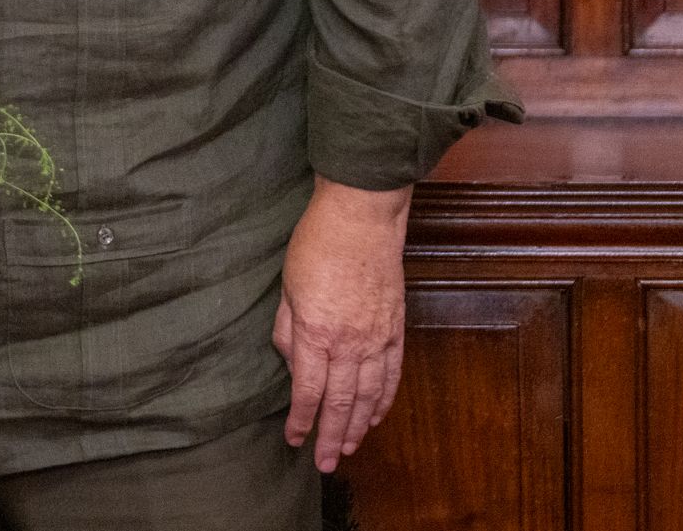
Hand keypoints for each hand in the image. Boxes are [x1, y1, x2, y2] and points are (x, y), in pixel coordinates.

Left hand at [275, 175, 411, 471]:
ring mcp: (377, 338)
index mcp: (315, 332)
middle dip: (330, 436)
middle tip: (323, 463)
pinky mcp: (395, 329)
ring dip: (358, 427)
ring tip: (347, 449)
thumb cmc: (316, 246)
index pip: (307, 390)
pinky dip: (384, 401)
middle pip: (341, 403)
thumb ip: (287, 330)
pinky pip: (392, 375)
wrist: (361, 219)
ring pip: (369, 396)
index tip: (293, 439)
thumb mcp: (286, 287)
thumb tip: (288, 361)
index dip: (300, 420)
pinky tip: (375, 416)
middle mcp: (349, 343)